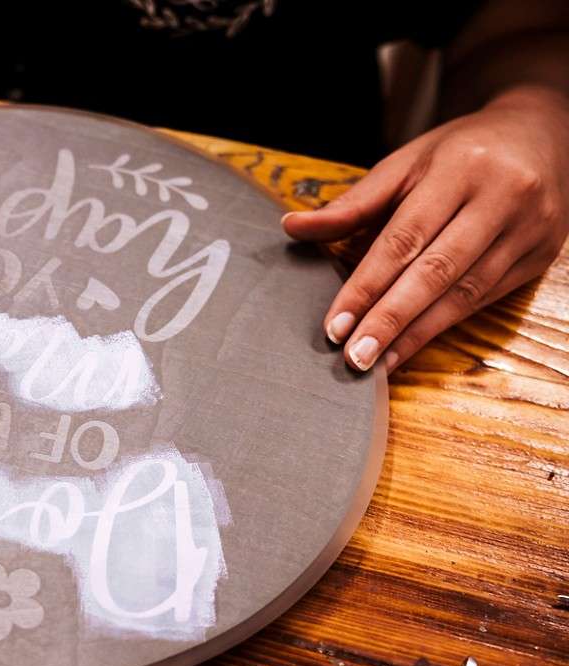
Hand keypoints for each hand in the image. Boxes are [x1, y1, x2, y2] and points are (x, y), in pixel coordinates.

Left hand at [283, 87, 568, 371]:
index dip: (367, 285)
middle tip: (354, 357)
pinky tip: (411, 346)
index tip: (336, 324)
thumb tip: (292, 226)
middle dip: (390, 319)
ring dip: (416, 334)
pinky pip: (486, 298)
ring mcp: (530, 229)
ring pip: (465, 292)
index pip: (404, 238)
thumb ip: (353, 204)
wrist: (542, 134)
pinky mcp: (541, 256)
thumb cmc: (460, 152)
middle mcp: (503, 197)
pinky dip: (444, 326)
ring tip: (377, 363)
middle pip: (437, 271)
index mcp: (461, 169)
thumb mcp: (406, 163)